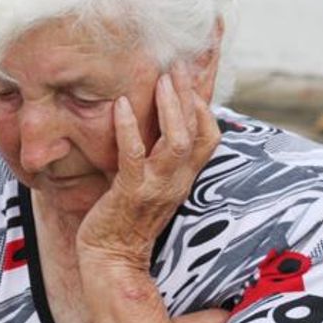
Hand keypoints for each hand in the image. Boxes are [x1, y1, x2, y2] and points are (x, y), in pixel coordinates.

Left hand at [76, 62, 219, 266]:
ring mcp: (156, 187)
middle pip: (198, 131)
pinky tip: (120, 105)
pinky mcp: (130, 193)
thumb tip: (154, 125)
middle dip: (190, 94)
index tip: (193, 74)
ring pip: (177, 142)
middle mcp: (177, 180)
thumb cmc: (126, 218)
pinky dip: (129, 128)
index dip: (206, 105)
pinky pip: (134, 156)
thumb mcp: (152, 183)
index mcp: (184, 177)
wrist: (111, 260)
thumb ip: (158, 157)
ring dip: (171, 107)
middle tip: (178, 63)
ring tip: (162, 77)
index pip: (211, 136)